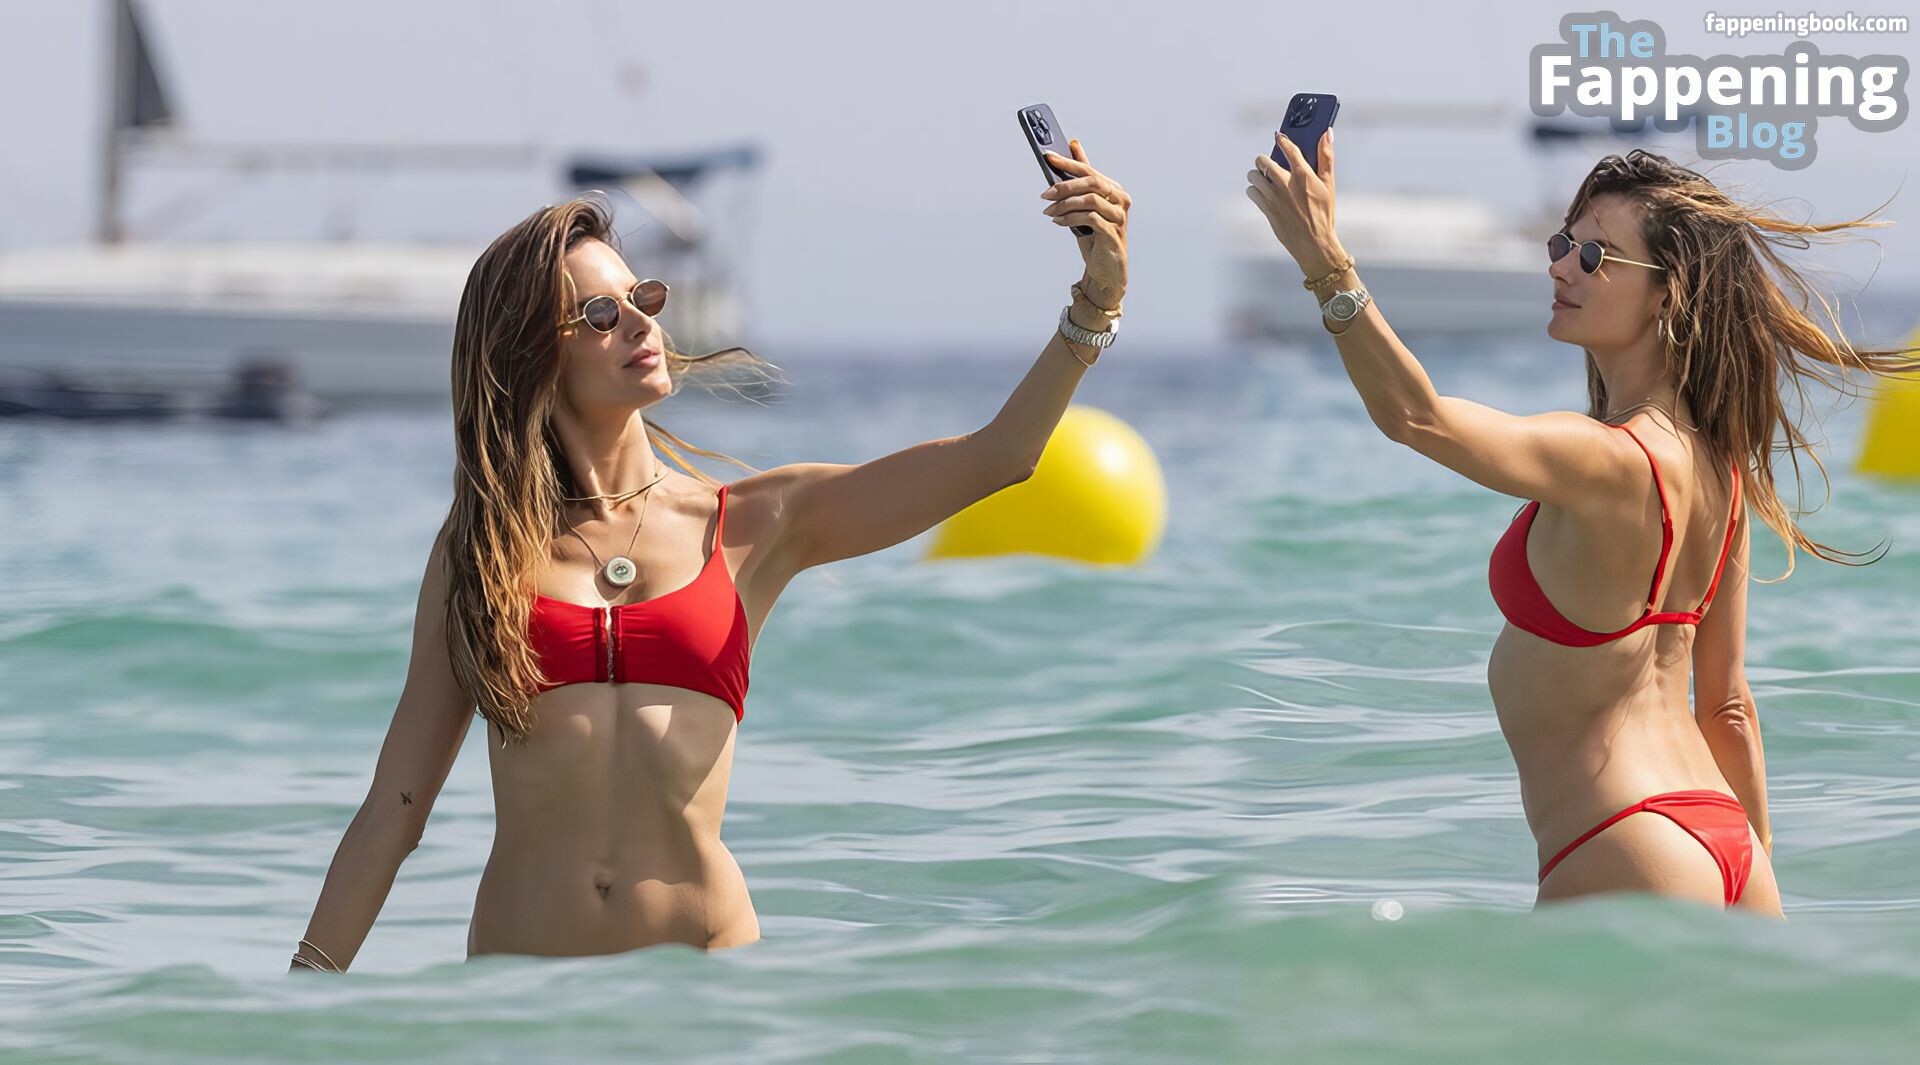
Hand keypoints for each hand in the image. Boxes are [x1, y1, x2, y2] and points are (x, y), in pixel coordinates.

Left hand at [1040, 140, 1128, 308]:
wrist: (1106, 269)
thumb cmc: (1096, 235)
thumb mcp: (1086, 205)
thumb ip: (1082, 178)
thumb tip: (1073, 145)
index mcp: (1114, 190)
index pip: (1089, 171)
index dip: (1068, 162)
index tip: (1048, 157)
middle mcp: (1121, 201)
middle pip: (1091, 183)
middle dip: (1065, 185)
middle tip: (1045, 193)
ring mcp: (1119, 218)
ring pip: (1090, 200)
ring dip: (1065, 204)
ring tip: (1049, 211)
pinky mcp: (1113, 234)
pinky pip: (1090, 219)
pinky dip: (1070, 218)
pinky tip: (1058, 221)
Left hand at [1245, 128, 1343, 277]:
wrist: (1314, 243)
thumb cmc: (1324, 214)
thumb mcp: (1329, 184)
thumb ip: (1326, 157)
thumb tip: (1327, 133)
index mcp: (1303, 174)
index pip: (1288, 148)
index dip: (1281, 139)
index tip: (1278, 136)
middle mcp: (1285, 183)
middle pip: (1263, 160)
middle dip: (1264, 160)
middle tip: (1269, 164)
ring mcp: (1273, 197)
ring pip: (1253, 176)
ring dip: (1257, 175)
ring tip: (1265, 180)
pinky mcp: (1266, 209)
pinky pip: (1251, 191)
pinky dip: (1255, 190)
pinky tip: (1263, 193)